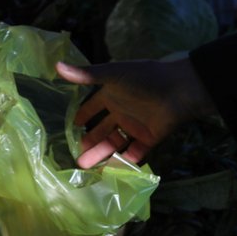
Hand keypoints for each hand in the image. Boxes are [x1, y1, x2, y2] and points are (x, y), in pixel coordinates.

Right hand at [56, 58, 215, 167]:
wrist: (179, 89)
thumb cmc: (145, 78)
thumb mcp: (113, 74)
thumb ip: (86, 75)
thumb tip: (57, 66)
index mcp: (113, 95)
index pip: (93, 108)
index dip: (83, 117)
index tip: (72, 128)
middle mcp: (122, 112)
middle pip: (102, 131)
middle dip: (89, 143)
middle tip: (76, 157)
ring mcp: (136, 126)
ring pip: (115, 144)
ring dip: (102, 154)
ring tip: (86, 166)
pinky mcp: (149, 138)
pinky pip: (135, 153)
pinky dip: (125, 161)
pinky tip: (111, 168)